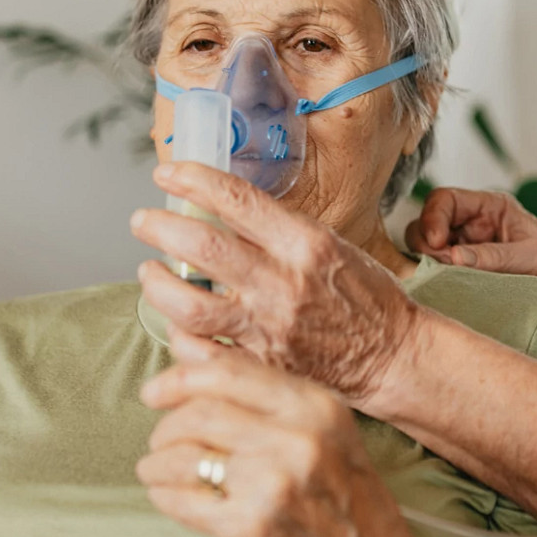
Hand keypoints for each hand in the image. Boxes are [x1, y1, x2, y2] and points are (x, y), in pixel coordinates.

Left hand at [132, 162, 422, 400]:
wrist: (392, 356)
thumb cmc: (367, 298)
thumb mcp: (333, 245)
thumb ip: (282, 231)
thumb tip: (227, 210)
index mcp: (306, 243)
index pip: (237, 199)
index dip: (193, 180)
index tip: (168, 172)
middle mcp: (284, 282)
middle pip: (202, 246)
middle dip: (160, 226)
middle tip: (143, 220)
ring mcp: (269, 326)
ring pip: (190, 303)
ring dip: (158, 284)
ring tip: (149, 272)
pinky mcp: (260, 363)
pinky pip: (203, 348)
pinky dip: (181, 333)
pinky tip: (176, 322)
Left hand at [137, 352, 419, 536]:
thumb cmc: (347, 502)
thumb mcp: (327, 433)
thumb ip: (266, 394)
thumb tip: (190, 355)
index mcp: (317, 407)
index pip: (228, 373)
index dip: (178, 379)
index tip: (154, 392)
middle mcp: (298, 439)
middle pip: (198, 413)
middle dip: (166, 429)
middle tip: (161, 444)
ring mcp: (273, 484)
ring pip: (183, 455)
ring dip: (157, 463)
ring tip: (158, 471)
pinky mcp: (250, 528)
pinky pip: (182, 500)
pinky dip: (164, 495)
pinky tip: (170, 496)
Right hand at [405, 187, 536, 293]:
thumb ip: (497, 256)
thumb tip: (451, 258)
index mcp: (491, 208)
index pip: (444, 200)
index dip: (433, 218)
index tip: (439, 246)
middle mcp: (473, 227)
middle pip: (426, 226)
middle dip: (425, 246)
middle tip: (440, 271)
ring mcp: (467, 253)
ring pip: (425, 254)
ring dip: (428, 268)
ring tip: (447, 285)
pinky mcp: (466, 279)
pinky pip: (438, 278)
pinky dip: (436, 285)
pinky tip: (448, 295)